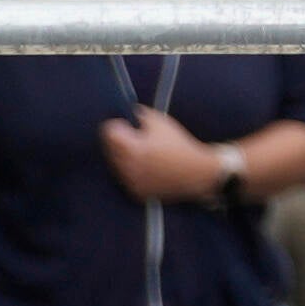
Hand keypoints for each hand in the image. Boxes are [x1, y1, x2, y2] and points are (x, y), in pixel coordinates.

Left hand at [99, 105, 230, 204]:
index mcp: (131, 149)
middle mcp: (127, 168)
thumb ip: (139, 114)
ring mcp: (131, 182)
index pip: (108, 132)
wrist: (197, 173)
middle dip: (119, 140)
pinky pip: (126, 178)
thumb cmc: (179, 145)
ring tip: (144, 153)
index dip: (117, 124)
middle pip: (109, 148)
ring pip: (115, 164)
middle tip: (136, 137)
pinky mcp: (136, 193)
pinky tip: (148, 167)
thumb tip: (126, 113)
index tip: (126, 124)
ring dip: (124, 156)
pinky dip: (132, 171)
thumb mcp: (160, 122)